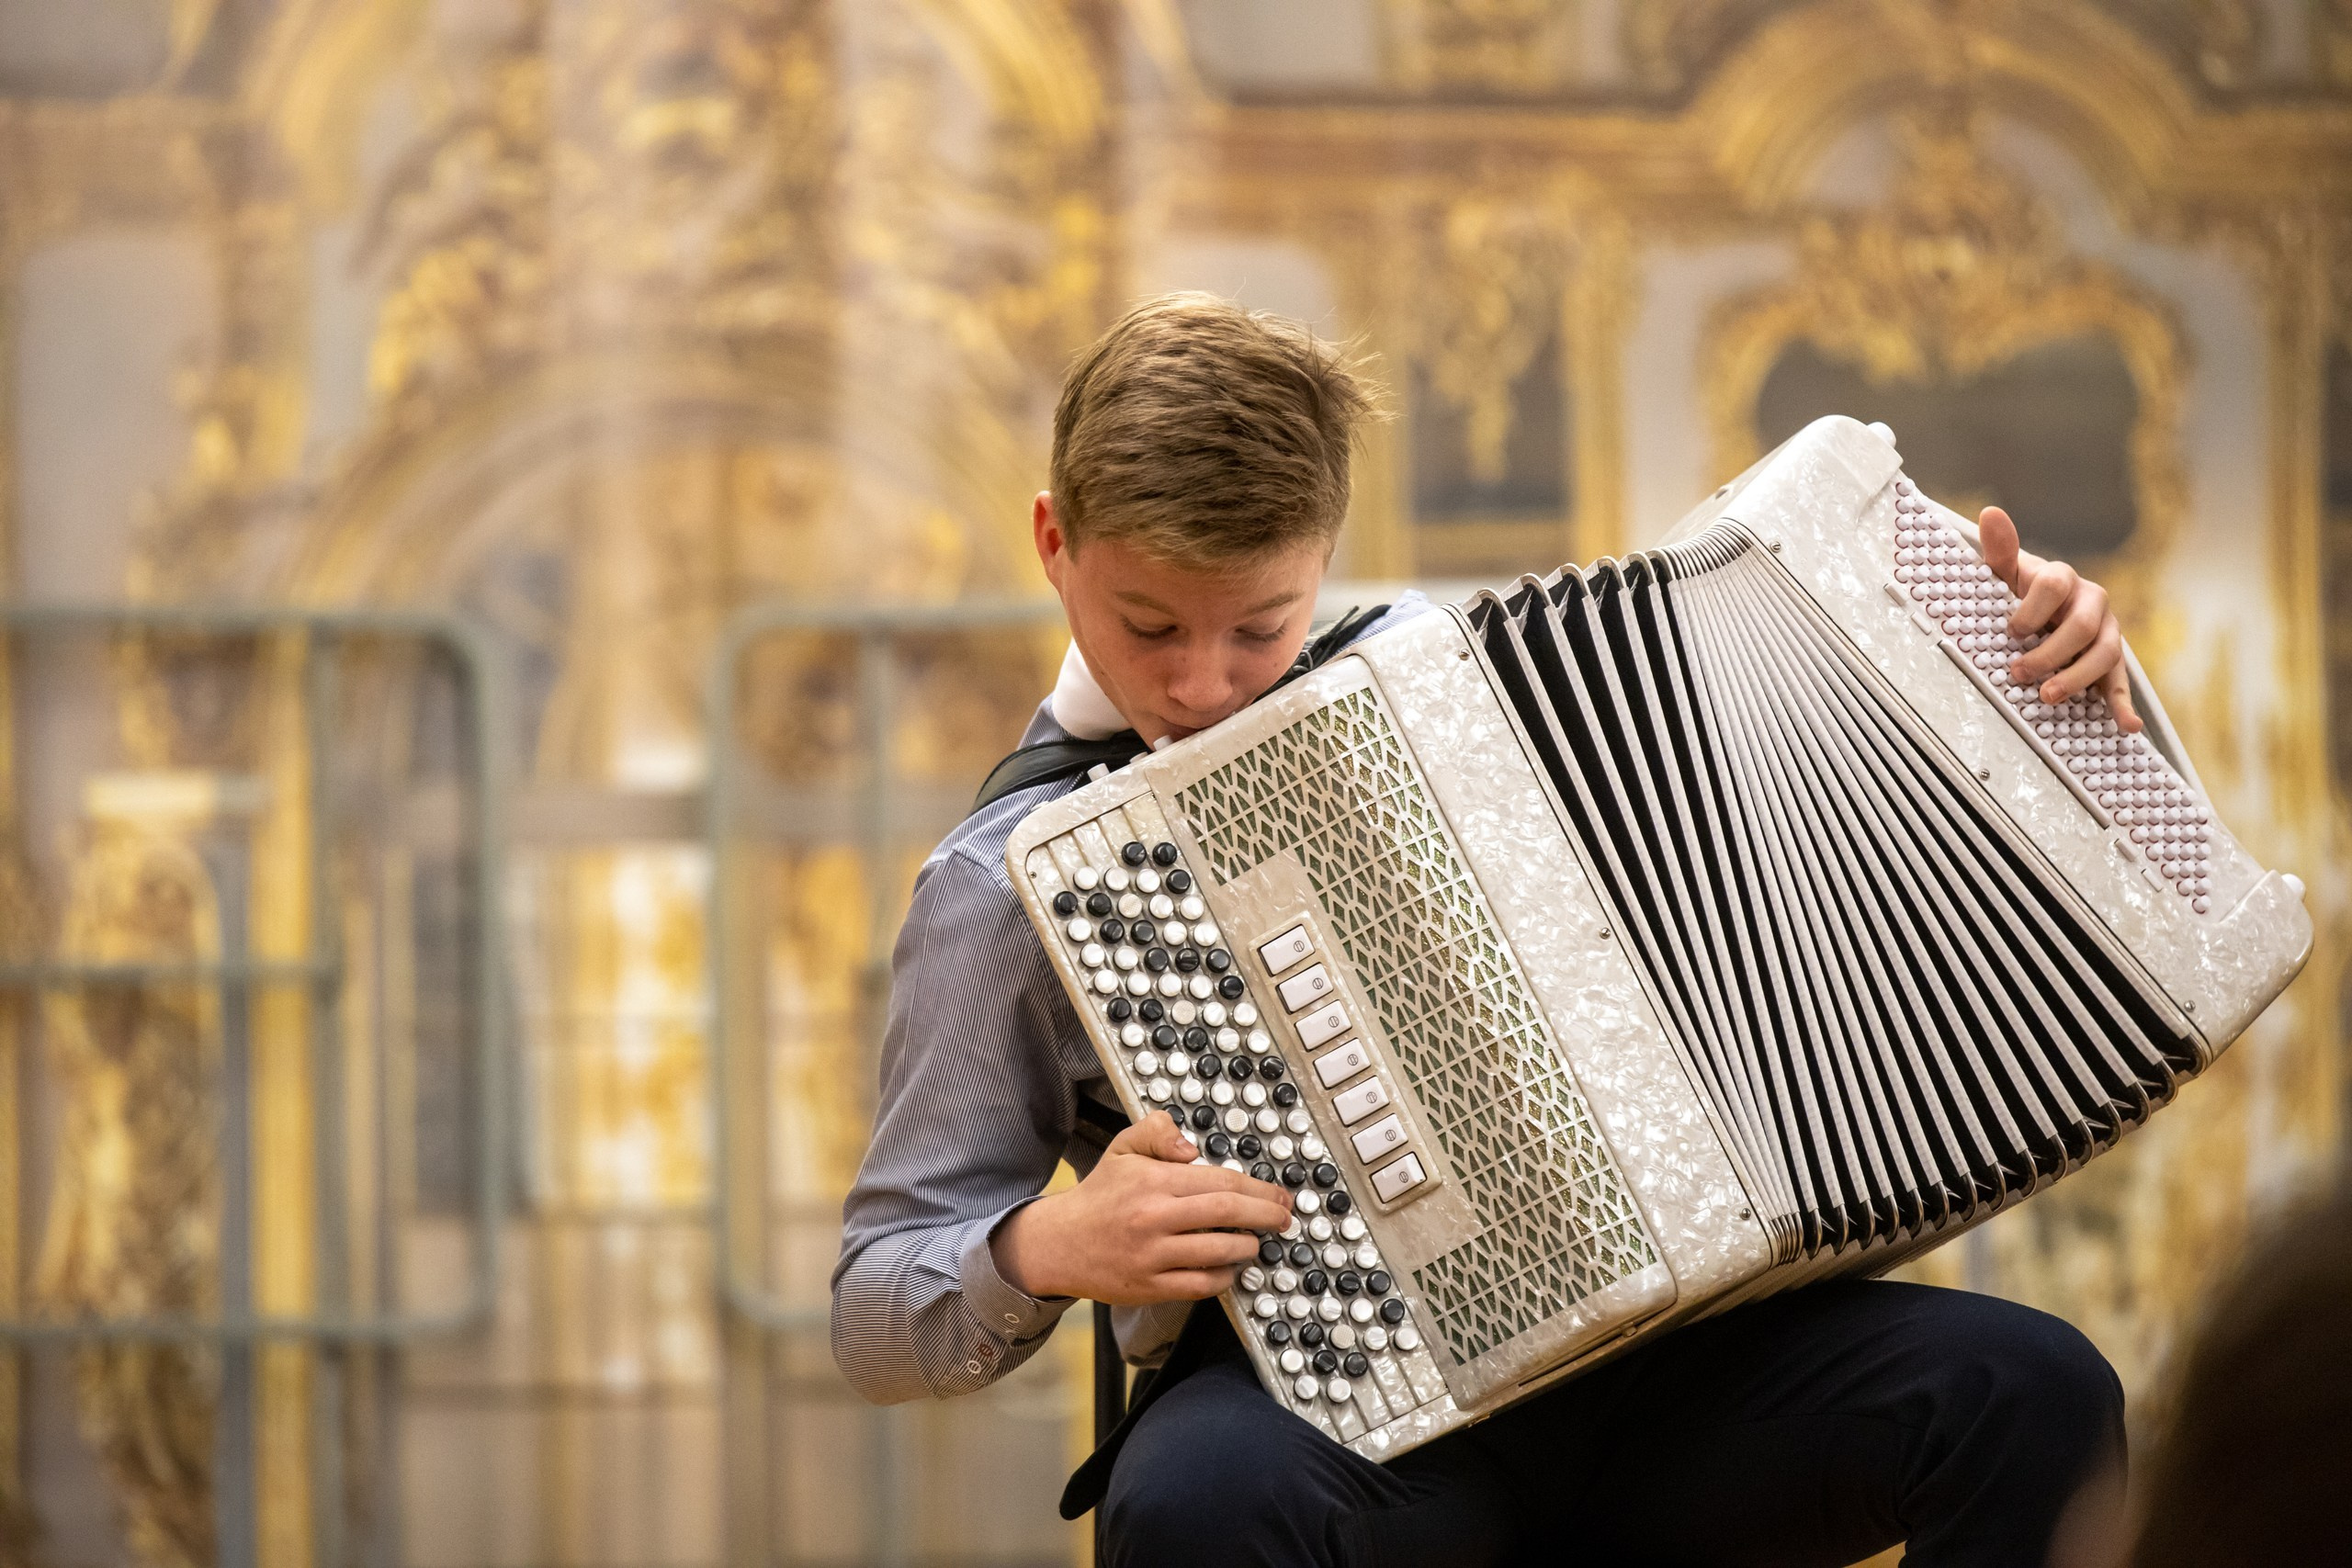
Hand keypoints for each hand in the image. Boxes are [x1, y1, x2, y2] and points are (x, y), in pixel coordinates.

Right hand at [991, 1111, 1293, 1304]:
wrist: (1059, 1243)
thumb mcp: (1123, 1149)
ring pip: (1219, 1252)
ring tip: (1256, 1242)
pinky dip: (1224, 1277)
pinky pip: (1201, 1285)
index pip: (1221, 1181)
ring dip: (1248, 1247)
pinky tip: (1230, 1267)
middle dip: (1266, 1216)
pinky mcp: (1149, 1287)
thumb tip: (1192, 1147)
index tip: (1278, 1194)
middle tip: (1284, 1218)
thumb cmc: (1100, 1195)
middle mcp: (1155, 1218)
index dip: (1258, 1189)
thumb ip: (1157, 1132)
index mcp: (1154, 1181)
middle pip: (1228, 1214)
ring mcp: (1153, 1256)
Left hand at [1976, 506, 2141, 731]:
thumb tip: (1990, 513)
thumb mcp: (2003, 575)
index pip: (2054, 585)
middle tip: (2019, 672)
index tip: (2010, 630)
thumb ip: (1999, 550)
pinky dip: (2124, 707)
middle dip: (2051, 652)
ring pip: (2106, 655)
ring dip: (2077, 678)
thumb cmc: (2017, 595)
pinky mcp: (2111, 665)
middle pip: (2083, 626)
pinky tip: (2127, 726)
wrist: (2040, 614)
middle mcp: (2092, 603)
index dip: (2031, 609)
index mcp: (2063, 579)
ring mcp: (2107, 634)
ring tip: (2048, 696)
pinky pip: (2121, 685)